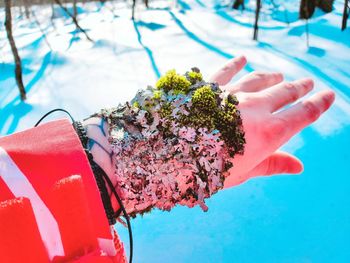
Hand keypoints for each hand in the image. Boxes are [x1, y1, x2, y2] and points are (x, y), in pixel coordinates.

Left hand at [210, 56, 334, 187]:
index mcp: (268, 133)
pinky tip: (241, 59)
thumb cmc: (208, 171)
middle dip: (298, 88)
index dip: (318, 104)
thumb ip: (272, 165)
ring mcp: (231, 94)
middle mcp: (254, 108)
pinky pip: (224, 71)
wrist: (169, 155)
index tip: (328, 95)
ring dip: (271, 76)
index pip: (303, 115)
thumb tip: (298, 165)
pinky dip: (234, 64)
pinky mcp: (207, 87)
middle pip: (284, 93)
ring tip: (279, 74)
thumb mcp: (244, 173)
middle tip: (307, 83)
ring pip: (258, 79)